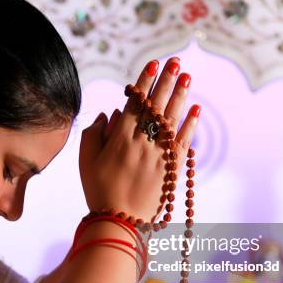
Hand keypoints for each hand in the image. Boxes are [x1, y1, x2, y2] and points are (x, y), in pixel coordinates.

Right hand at [79, 57, 199, 221]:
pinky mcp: (171, 168)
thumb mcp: (86, 161)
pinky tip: (196, 108)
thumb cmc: (98, 190)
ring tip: (187, 76)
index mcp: (120, 139)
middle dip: (166, 81)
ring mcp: (159, 155)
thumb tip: (108, 114)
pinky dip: (191, 124)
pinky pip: (184, 142)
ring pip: (172, 119)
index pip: (136, 103)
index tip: (153, 63)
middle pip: (157, 106)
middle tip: (176, 61)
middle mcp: (142, 143)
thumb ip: (93, 134)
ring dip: (180, 96)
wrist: (120, 221)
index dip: (145, 82)